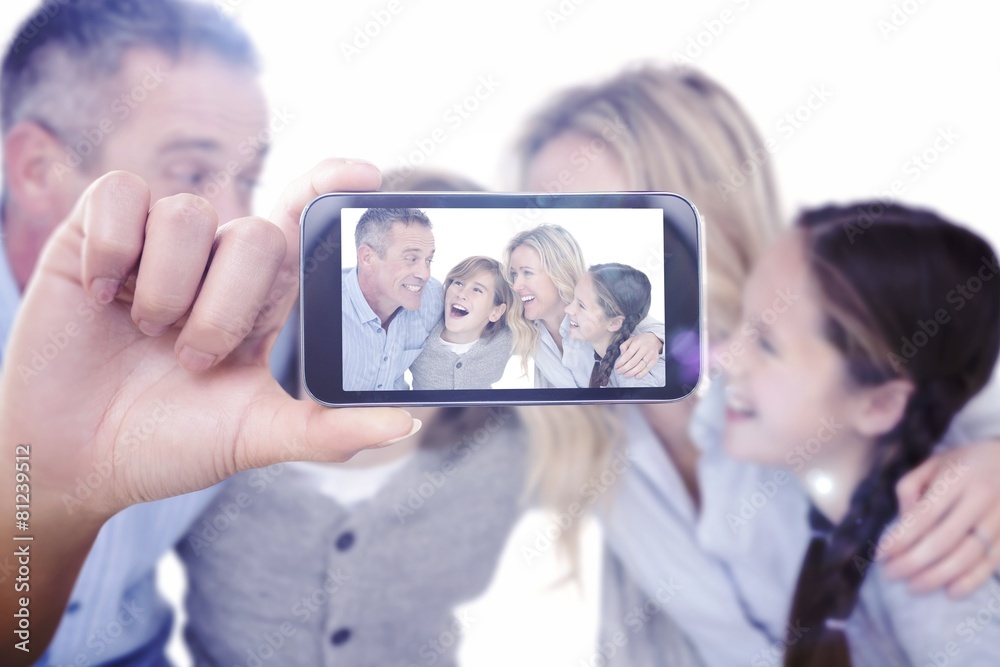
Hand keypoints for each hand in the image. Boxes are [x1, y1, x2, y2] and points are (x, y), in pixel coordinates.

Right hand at [1, 158, 417, 521]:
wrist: (75, 460)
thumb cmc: (174, 443)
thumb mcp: (258, 437)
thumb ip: (329, 429)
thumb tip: (409, 423)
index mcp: (270, 299)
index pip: (309, 222)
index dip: (334, 188)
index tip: (367, 176)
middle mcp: (222, 263)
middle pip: (257, 233)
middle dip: (227, 307)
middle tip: (196, 359)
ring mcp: (162, 247)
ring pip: (190, 215)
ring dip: (169, 289)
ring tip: (147, 335)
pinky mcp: (99, 235)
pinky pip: (121, 196)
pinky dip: (114, 249)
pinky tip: (103, 296)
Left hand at [615, 332, 662, 378]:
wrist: (654, 340)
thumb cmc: (640, 340)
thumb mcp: (631, 339)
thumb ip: (624, 346)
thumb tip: (621, 355)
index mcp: (637, 343)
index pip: (628, 354)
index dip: (621, 362)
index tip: (616, 366)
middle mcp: (645, 349)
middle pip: (633, 362)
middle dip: (625, 368)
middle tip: (619, 372)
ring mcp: (650, 355)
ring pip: (640, 366)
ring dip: (631, 372)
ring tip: (625, 375)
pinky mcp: (654, 360)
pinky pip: (647, 369)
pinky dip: (641, 374)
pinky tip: (635, 376)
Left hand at [877, 440, 999, 596]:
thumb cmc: (966, 463)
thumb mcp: (934, 463)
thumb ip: (911, 488)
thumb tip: (902, 523)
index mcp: (959, 478)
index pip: (924, 515)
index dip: (900, 538)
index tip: (880, 554)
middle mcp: (982, 499)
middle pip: (944, 540)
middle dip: (912, 562)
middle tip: (890, 574)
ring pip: (968, 556)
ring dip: (937, 577)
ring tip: (913, 587)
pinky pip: (992, 563)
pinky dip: (971, 581)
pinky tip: (950, 591)